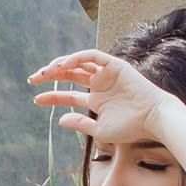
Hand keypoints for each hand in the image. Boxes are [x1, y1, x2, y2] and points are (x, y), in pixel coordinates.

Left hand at [28, 49, 173, 145]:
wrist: (152, 119)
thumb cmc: (129, 128)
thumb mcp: (99, 129)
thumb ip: (80, 123)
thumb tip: (60, 119)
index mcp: (96, 100)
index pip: (69, 95)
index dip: (52, 96)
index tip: (36, 99)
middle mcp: (100, 84)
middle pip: (70, 75)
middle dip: (50, 76)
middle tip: (33, 79)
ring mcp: (107, 74)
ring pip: (79, 63)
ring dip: (61, 65)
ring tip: (45, 72)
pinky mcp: (115, 65)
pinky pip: (93, 55)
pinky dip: (77, 58)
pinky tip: (62, 66)